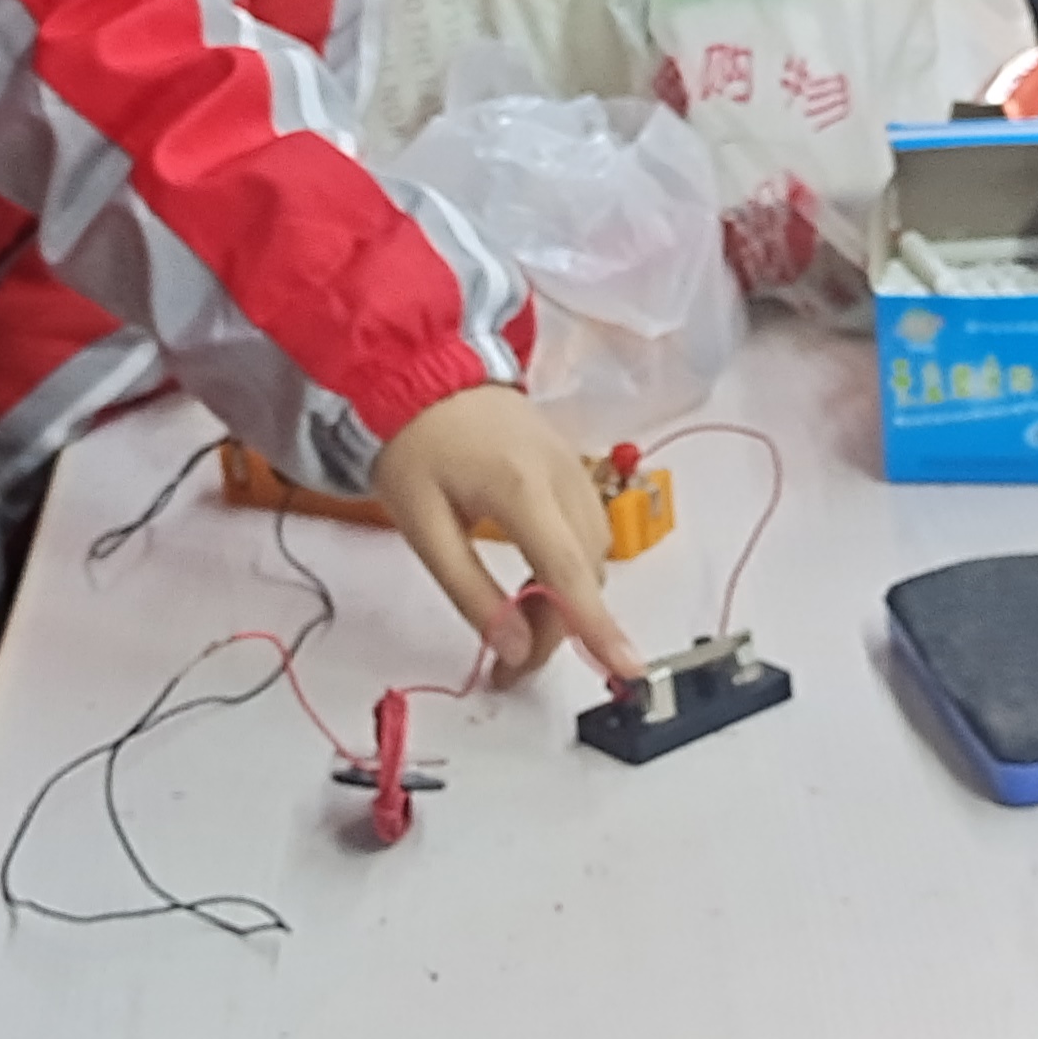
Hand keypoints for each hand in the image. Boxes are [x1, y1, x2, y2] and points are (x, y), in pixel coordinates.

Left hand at [371, 385, 637, 682]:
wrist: (424, 369)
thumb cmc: (413, 446)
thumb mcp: (421, 525)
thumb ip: (468, 591)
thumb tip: (513, 650)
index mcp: (520, 487)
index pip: (568, 570)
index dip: (595, 626)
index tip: (624, 670)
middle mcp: (562, 477)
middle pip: (585, 573)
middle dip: (558, 629)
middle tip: (510, 666)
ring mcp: (574, 469)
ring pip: (594, 557)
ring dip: (567, 602)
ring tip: (517, 628)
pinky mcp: (574, 468)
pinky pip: (588, 533)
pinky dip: (571, 571)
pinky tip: (535, 585)